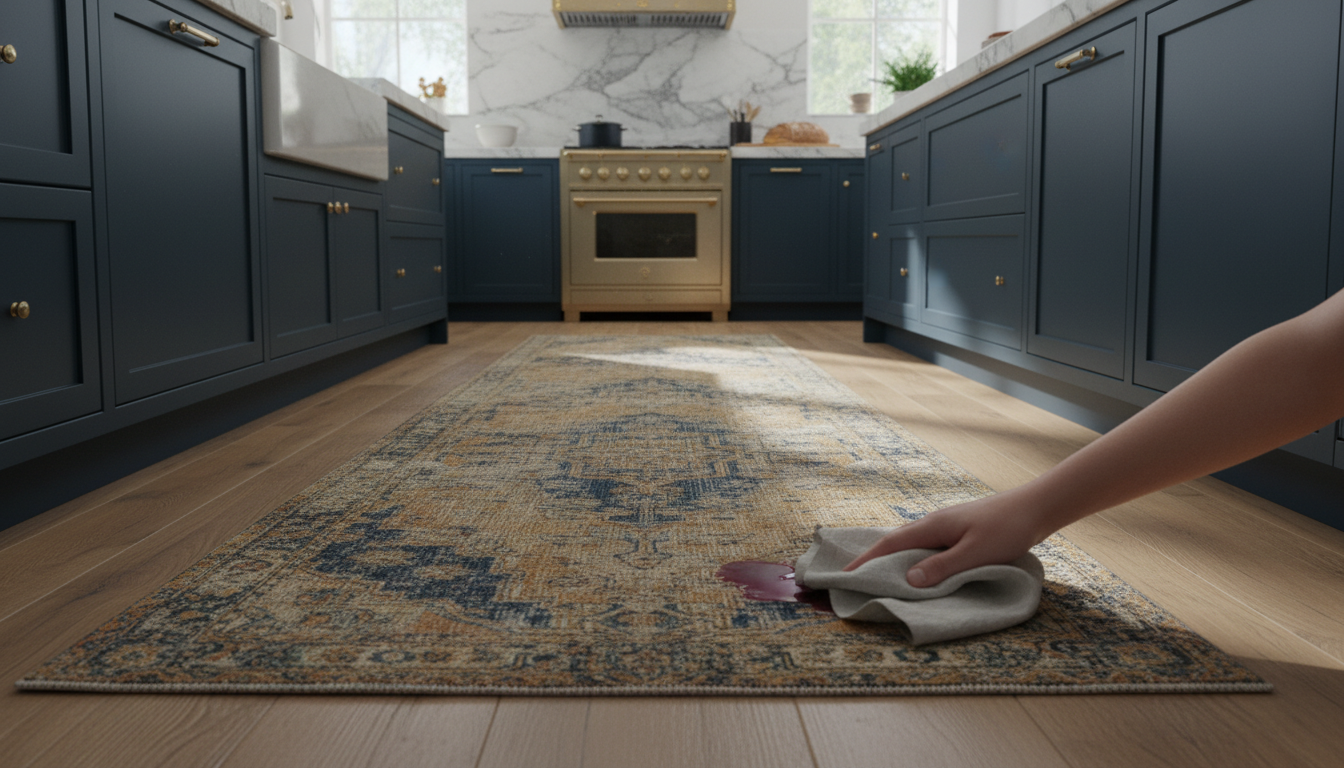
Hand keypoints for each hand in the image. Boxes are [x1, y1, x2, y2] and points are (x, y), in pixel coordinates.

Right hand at [842, 490, 1047, 586]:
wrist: (1036, 507)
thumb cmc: (1008, 528)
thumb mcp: (975, 553)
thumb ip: (942, 566)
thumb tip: (908, 579)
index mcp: (932, 527)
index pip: (889, 545)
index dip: (866, 560)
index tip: (845, 574)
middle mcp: (934, 523)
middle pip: (895, 543)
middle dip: (873, 560)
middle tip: (855, 580)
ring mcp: (946, 526)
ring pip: (911, 545)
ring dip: (894, 560)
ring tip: (880, 578)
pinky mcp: (958, 531)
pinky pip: (926, 546)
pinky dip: (914, 558)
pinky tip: (918, 569)